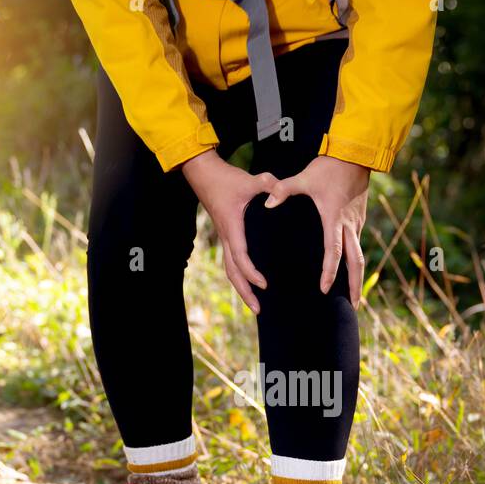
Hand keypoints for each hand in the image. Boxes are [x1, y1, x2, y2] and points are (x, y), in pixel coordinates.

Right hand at [181, 150, 276, 314]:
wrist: (203, 173)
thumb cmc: (225, 178)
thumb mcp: (249, 179)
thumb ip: (268, 184)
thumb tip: (281, 189)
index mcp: (232, 228)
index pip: (240, 257)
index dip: (251, 273)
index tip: (264, 284)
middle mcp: (226, 237)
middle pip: (232, 272)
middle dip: (244, 292)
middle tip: (258, 310)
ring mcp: (224, 237)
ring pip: (230, 269)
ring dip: (241, 288)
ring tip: (254, 305)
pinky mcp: (226, 234)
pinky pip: (231, 260)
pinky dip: (239, 275)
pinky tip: (249, 282)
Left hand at [263, 155, 369, 306]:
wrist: (355, 154)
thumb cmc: (328, 167)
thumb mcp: (303, 178)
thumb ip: (282, 190)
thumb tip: (266, 203)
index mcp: (334, 219)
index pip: (333, 251)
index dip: (329, 272)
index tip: (323, 289)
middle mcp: (349, 225)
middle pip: (356, 262)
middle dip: (354, 286)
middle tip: (353, 307)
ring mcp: (357, 224)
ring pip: (359, 256)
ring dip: (357, 278)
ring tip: (353, 298)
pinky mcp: (359, 220)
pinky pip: (358, 247)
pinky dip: (355, 264)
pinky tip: (351, 274)